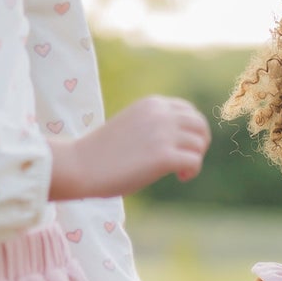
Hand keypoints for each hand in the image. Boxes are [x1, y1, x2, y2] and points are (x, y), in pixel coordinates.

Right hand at [50, 96, 209, 201]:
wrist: (81, 165)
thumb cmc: (102, 152)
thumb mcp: (132, 126)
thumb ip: (154, 125)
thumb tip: (179, 140)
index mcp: (152, 104)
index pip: (189, 111)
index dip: (191, 131)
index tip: (181, 147)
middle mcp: (161, 114)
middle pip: (200, 125)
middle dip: (199, 145)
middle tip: (186, 161)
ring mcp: (163, 134)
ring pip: (199, 144)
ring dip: (194, 160)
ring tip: (179, 172)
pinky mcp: (164, 156)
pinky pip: (194, 161)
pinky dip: (192, 171)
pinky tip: (180, 177)